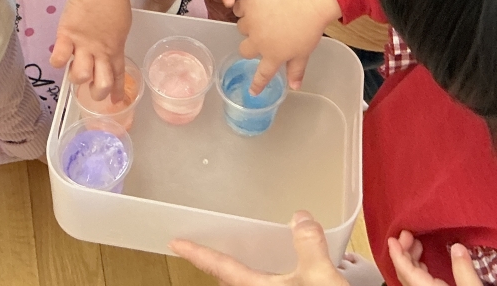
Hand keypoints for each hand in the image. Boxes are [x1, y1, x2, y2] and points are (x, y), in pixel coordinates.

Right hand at [51, 0, 131, 102]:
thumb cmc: (113, 2)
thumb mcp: (121, 27)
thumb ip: (114, 43)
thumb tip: (110, 52)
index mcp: (115, 49)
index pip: (118, 76)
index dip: (116, 91)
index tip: (116, 102)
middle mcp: (100, 51)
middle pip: (101, 84)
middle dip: (97, 92)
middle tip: (92, 86)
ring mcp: (83, 45)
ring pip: (80, 76)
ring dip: (77, 78)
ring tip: (75, 70)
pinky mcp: (67, 35)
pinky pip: (60, 58)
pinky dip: (58, 62)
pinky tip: (60, 59)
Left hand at [170, 210, 358, 285]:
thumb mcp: (320, 275)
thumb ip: (308, 243)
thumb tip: (300, 217)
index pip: (220, 267)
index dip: (197, 254)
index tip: (176, 243)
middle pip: (231, 283)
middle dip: (220, 268)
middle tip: (209, 251)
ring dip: (243, 277)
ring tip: (242, 262)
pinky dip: (266, 280)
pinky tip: (281, 275)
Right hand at [236, 0, 340, 92]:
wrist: (307, 3)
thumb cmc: (309, 29)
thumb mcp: (304, 53)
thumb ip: (296, 71)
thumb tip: (294, 87)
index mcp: (273, 56)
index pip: (262, 75)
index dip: (257, 84)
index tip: (252, 91)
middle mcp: (258, 42)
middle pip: (244, 50)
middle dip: (250, 46)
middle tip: (260, 38)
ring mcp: (251, 23)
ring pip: (241, 27)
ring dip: (249, 25)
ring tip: (262, 18)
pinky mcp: (249, 5)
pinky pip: (238, 9)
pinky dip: (242, 8)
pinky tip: (251, 7)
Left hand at [388, 232, 481, 285]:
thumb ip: (463, 271)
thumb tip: (457, 247)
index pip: (406, 272)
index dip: (397, 255)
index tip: (392, 239)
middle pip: (405, 275)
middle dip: (404, 253)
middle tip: (407, 234)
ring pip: (410, 280)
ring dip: (410, 260)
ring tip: (416, 243)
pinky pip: (418, 284)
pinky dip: (417, 270)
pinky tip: (423, 262)